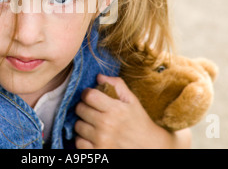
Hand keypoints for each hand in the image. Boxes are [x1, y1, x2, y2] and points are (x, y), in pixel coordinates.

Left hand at [74, 74, 190, 148]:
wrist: (149, 147)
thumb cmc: (139, 121)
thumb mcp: (132, 100)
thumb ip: (117, 85)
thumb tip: (99, 76)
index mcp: (115, 109)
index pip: (89, 96)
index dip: (87, 93)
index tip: (90, 95)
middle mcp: (106, 124)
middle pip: (80, 109)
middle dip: (84, 107)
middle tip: (92, 109)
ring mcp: (101, 140)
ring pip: (77, 125)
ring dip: (83, 123)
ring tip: (92, 123)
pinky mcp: (99, 152)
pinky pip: (78, 142)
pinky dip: (82, 139)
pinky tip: (91, 136)